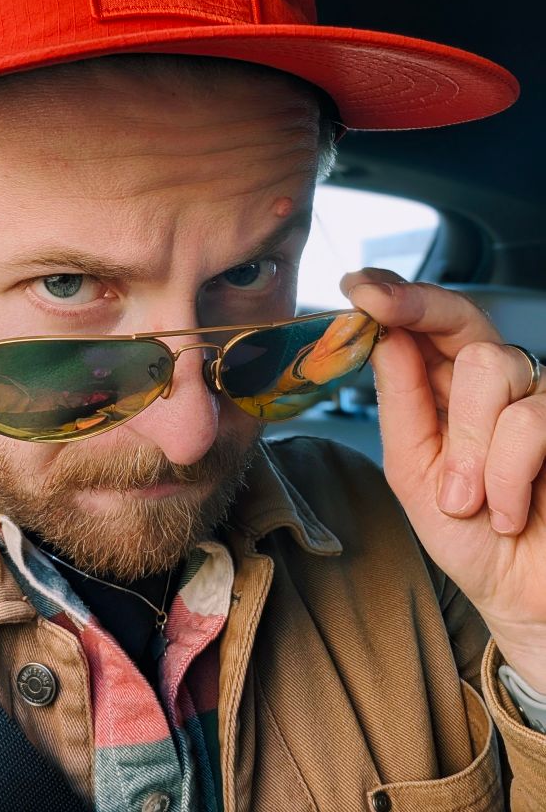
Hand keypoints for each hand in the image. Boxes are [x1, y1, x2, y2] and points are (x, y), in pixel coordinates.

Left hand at [343, 269, 545, 690]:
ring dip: (471, 454)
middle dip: (431, 366)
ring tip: (474, 504)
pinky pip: (532, 418)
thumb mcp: (414, 473)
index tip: (357, 286)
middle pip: (462, 325)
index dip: (396, 294)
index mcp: (450, 386)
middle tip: (435, 458)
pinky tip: (511, 512)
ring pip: (493, 369)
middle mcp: (499, 380)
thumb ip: (401, 404)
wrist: (524, 598)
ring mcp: (542, 396)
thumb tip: (383, 336)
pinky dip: (508, 476)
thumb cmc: (471, 537)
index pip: (428, 318)